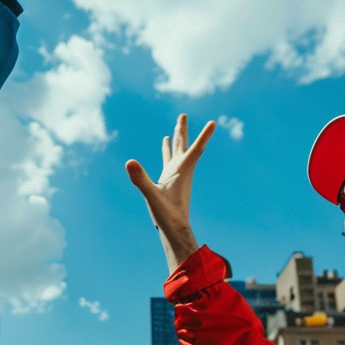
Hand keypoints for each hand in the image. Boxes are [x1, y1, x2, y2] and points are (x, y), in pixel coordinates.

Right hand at [126, 114, 214, 271]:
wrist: (175, 229)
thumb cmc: (167, 215)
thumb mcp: (152, 196)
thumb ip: (141, 179)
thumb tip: (129, 162)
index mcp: (182, 171)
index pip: (196, 149)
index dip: (204, 135)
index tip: (214, 123)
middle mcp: (181, 170)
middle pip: (184, 146)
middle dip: (183, 130)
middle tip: (183, 114)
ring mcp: (175, 175)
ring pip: (177, 152)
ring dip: (177, 138)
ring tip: (176, 126)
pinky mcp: (169, 180)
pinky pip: (169, 160)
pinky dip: (167, 150)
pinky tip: (165, 144)